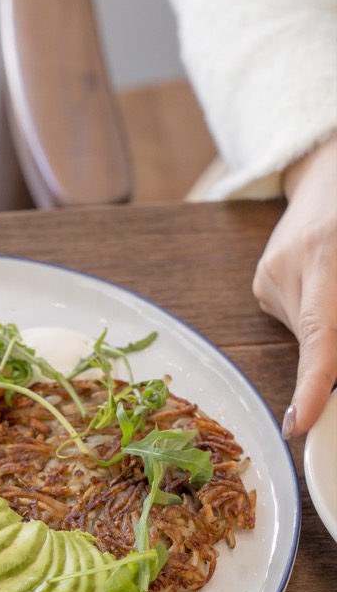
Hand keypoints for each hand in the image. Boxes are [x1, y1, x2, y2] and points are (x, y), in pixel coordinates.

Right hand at [252, 133, 336, 437]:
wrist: (329, 168)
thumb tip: (335, 363)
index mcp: (327, 254)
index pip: (320, 333)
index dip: (312, 383)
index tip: (300, 423)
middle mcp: (291, 266)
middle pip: (321, 339)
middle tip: (335, 332)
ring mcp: (269, 275)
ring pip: (309, 333)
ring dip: (330, 328)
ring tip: (335, 279)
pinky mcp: (261, 282)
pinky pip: (296, 318)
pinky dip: (317, 316)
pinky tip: (323, 282)